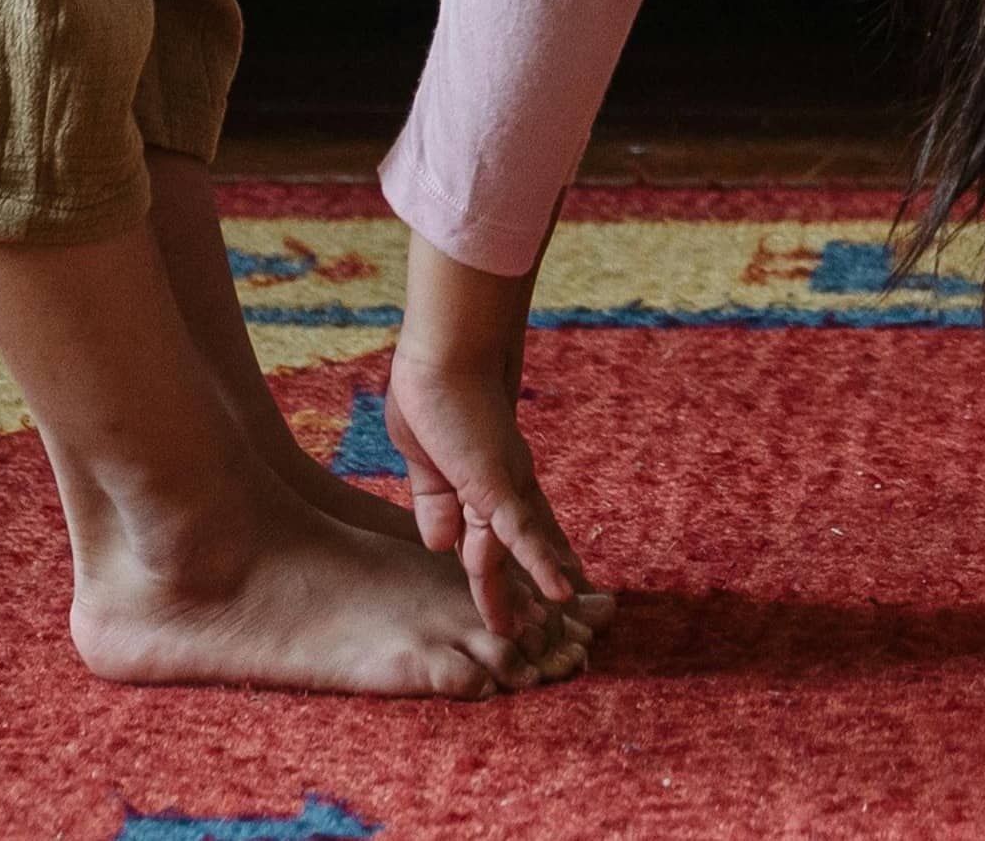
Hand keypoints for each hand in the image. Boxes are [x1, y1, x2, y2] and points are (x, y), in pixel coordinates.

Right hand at [390, 246, 609, 662]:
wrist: (444, 353)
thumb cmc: (431, 392)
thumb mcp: (424, 461)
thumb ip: (433, 502)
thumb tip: (437, 545)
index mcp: (482, 481)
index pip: (502, 535)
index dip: (518, 566)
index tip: (535, 594)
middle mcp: (502, 488)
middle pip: (516, 551)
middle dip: (527, 591)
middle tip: (548, 628)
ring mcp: (504, 489)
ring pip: (518, 555)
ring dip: (529, 594)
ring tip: (548, 632)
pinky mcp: (498, 487)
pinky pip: (522, 536)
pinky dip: (541, 565)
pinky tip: (560, 595)